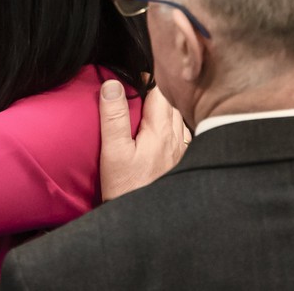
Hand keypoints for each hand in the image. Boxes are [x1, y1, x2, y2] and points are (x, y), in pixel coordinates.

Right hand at [98, 80, 189, 200]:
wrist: (145, 221)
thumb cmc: (127, 187)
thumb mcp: (113, 151)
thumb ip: (114, 116)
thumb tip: (112, 84)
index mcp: (161, 130)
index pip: (159, 90)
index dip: (147, 77)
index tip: (132, 72)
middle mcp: (176, 137)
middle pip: (169, 101)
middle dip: (156, 89)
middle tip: (136, 83)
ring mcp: (181, 150)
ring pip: (176, 116)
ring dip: (163, 106)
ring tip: (145, 102)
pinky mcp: (179, 162)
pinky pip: (179, 133)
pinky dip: (168, 123)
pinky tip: (156, 129)